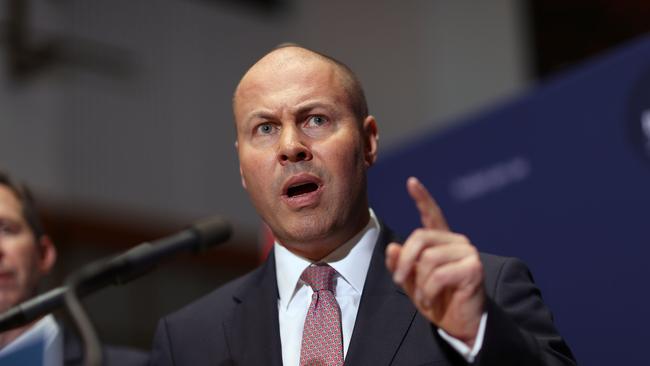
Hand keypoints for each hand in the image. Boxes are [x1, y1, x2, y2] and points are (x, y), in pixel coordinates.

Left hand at [385, 177, 484, 345]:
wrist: (460, 325)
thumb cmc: (437, 301)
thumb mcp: (412, 282)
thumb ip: (401, 264)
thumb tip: (392, 248)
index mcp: (442, 243)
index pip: (432, 215)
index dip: (422, 198)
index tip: (412, 182)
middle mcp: (457, 242)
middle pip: (420, 237)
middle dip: (404, 261)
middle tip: (399, 280)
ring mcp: (467, 253)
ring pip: (428, 258)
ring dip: (419, 282)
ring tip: (424, 296)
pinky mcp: (473, 268)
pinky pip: (439, 273)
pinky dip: (429, 290)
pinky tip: (433, 299)